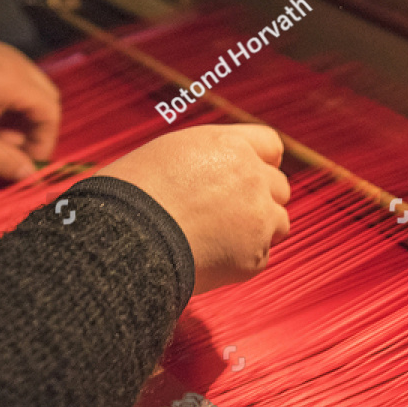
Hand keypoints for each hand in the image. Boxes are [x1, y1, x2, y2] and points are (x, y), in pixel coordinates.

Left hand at [0, 37, 60, 181]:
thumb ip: (3, 161)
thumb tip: (28, 175)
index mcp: (9, 77)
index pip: (50, 111)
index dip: (44, 143)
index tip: (25, 165)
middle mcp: (4, 57)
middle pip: (41, 96)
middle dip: (33, 129)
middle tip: (11, 153)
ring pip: (21, 88)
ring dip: (14, 117)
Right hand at [98, 125, 290, 292]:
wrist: (128, 238)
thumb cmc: (130, 196)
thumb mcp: (166, 156)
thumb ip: (203, 161)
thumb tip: (211, 176)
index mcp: (227, 145)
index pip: (270, 145)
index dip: (262, 163)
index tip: (253, 178)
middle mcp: (251, 177)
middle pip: (279, 187)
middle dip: (262, 200)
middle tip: (231, 217)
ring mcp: (258, 217)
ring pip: (279, 223)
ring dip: (259, 231)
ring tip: (220, 240)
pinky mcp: (255, 256)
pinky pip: (260, 258)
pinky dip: (241, 261)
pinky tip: (210, 260)